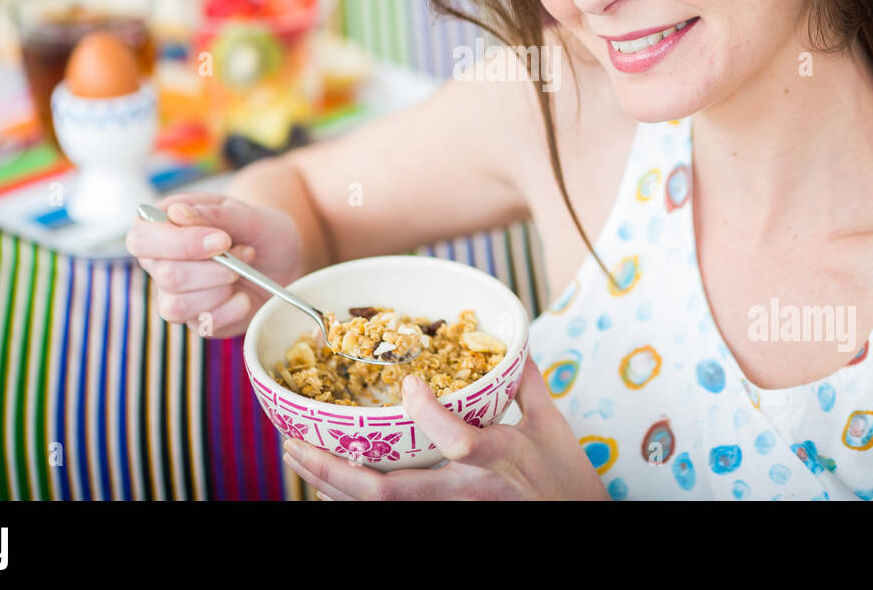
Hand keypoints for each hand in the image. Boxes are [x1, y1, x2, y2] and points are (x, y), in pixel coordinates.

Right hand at [125, 191, 304, 337]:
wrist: (283, 259)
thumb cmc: (259, 230)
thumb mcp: (247, 214)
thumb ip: (214, 214)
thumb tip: (177, 213)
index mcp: (162, 226)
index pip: (142, 238)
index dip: (181, 243)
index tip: (222, 240)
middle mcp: (159, 262)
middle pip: (166, 275)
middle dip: (215, 268)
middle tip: (244, 253)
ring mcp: (173, 294)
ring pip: (177, 306)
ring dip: (221, 289)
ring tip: (243, 271)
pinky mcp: (193, 320)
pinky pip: (201, 325)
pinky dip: (230, 310)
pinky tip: (244, 296)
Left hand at [281, 357, 609, 499]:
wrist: (577, 528)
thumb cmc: (568, 481)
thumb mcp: (552, 425)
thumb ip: (523, 383)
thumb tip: (508, 343)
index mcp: (501, 458)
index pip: (459, 440)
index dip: (428, 413)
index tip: (410, 384)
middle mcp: (468, 492)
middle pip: (392, 492)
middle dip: (336, 470)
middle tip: (295, 441)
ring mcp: (452, 513)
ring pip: (379, 510)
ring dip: (329, 485)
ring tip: (295, 457)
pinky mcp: (443, 522)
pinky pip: (388, 515)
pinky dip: (349, 499)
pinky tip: (325, 483)